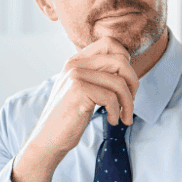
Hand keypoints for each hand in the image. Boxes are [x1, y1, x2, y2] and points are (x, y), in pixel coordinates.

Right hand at [12, 37, 138, 181]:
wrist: (49, 138)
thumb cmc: (71, 116)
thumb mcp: (84, 89)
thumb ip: (99, 74)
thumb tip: (128, 66)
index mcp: (77, 61)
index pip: (110, 43)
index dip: (126, 59)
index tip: (127, 82)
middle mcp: (75, 64)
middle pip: (120, 61)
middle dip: (133, 83)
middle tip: (130, 102)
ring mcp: (75, 76)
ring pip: (119, 82)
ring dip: (128, 103)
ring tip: (124, 116)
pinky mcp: (78, 91)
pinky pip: (111, 98)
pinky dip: (117, 112)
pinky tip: (112, 121)